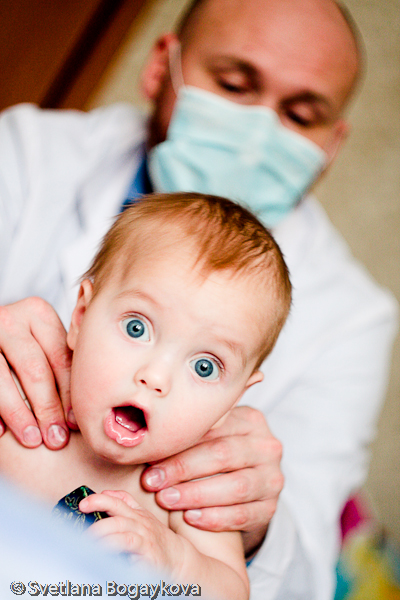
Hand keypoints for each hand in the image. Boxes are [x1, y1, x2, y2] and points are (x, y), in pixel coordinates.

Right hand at [0, 297, 74, 448]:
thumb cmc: (24, 344)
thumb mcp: (42, 341)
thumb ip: (60, 361)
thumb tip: (77, 415)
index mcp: (38, 313)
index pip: (60, 357)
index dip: (69, 393)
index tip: (75, 423)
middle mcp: (11, 320)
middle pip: (35, 369)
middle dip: (47, 408)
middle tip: (56, 439)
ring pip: (3, 379)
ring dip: (20, 414)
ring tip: (32, 440)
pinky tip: (1, 432)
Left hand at [80, 490, 183, 576]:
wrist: (179, 557)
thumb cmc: (155, 537)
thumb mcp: (142, 515)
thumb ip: (125, 502)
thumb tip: (105, 492)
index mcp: (136, 514)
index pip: (117, 501)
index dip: (99, 500)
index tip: (83, 504)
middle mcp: (140, 525)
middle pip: (117, 520)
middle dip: (98, 526)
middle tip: (82, 535)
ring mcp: (145, 541)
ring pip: (123, 537)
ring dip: (105, 541)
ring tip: (90, 548)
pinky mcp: (148, 559)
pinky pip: (133, 558)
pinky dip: (119, 557)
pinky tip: (106, 561)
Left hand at [141, 406, 283, 556]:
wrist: (246, 485)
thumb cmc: (219, 454)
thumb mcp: (212, 436)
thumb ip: (193, 432)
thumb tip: (151, 434)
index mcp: (252, 421)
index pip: (215, 429)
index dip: (181, 445)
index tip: (151, 459)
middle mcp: (267, 447)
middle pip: (224, 455)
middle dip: (183, 469)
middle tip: (153, 481)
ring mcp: (272, 479)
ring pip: (236, 487)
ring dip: (196, 494)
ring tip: (167, 500)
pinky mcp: (270, 508)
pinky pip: (243, 515)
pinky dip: (215, 518)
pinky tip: (190, 518)